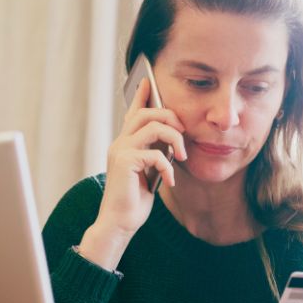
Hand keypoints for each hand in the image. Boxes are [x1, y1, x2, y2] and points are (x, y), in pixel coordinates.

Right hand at [78, 78, 186, 269]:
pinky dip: (168, 167)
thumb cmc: (134, 200)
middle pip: (146, 113)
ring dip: (174, 139)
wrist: (119, 222)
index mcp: (124, 144)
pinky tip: (170, 181)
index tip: (148, 80)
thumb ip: (154, 154)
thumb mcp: (148, 173)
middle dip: (170, 117)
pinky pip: (155, 153)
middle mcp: (119, 143)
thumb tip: (171, 139)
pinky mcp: (125, 162)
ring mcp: (120, 151)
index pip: (133, 113)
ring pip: (153, 126)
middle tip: (183, 134)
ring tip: (181, 157)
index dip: (141, 96)